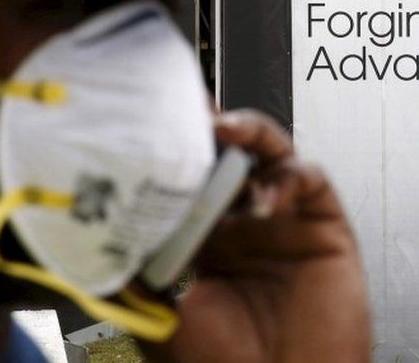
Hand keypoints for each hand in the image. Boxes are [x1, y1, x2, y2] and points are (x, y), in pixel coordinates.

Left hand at [140, 109, 370, 362]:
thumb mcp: (159, 314)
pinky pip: (309, 178)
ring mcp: (283, 219)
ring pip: (268, 150)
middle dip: (205, 125)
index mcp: (202, 237)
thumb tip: (96, 229)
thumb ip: (134, 269)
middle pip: (226, 152)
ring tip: (223, 129)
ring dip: (246, 131)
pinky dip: (287, 177)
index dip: (172, 147)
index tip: (146, 123)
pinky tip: (263, 199)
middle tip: (184, 106)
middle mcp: (242, 221)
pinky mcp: (322, 225)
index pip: (187, 174)